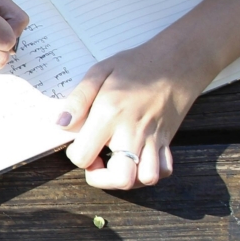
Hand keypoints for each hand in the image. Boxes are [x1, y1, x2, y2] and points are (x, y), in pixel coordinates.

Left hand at [58, 39, 206, 189]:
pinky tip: (137, 159)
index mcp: (110, 114)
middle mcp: (133, 131)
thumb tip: (62, 123)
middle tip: (97, 161)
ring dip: (128, 179)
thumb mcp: (99, 71)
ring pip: (146, 179)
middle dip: (102, 179)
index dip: (76, 155)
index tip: (79, 143)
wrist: (177, 61)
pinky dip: (150, 172)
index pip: (84, 156)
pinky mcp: (167, 141)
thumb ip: (78, 99)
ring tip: (117, 162)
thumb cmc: (136, 65)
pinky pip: (164, 170)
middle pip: (121, 178)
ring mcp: (154, 138)